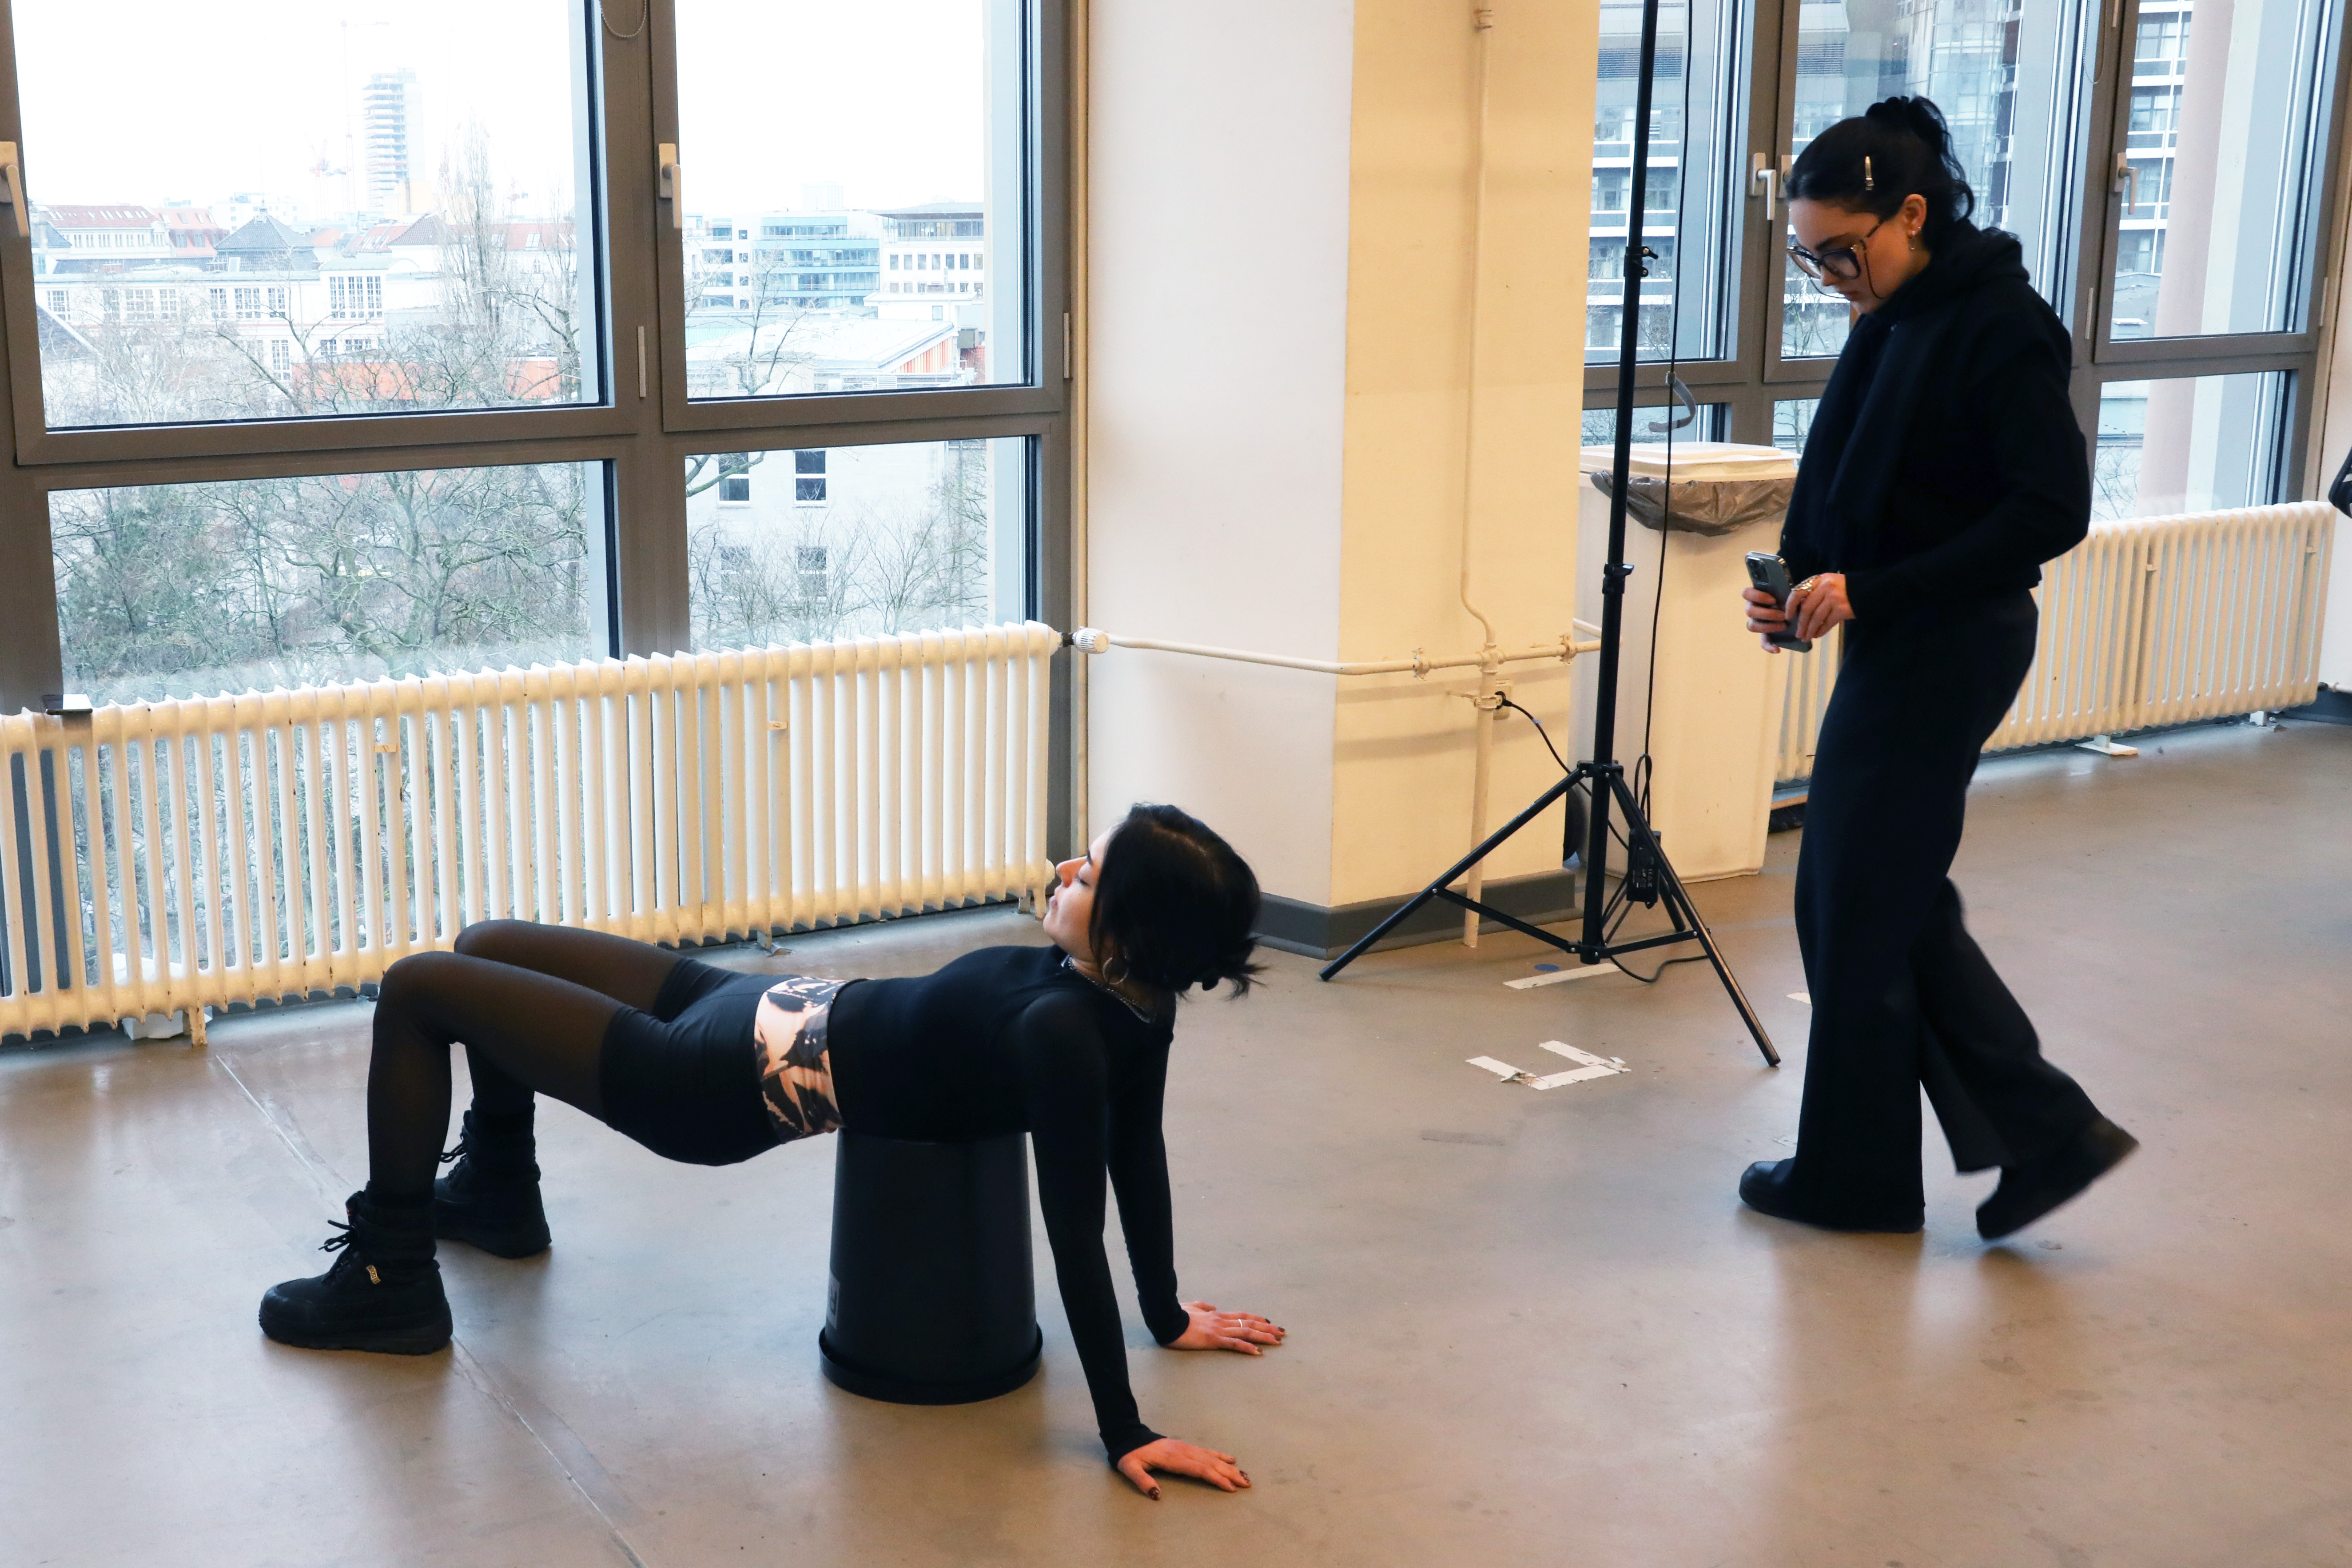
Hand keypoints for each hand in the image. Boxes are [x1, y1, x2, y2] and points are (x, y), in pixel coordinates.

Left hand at [1116, 1436, 1250, 1498]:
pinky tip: (1231, 1459)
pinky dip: (1220, 1455)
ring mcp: (1186, 1447)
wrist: (1128, 1436)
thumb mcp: (1130, 1469)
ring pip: (1212, 1457)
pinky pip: (1207, 1450)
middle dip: (1230, 1474)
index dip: (1216, 1478)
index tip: (1230, 1488)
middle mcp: (1183, 1451)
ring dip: (1229, 1466)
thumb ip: (1143, 1482)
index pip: (1200, 1469)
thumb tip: (1157, 1495)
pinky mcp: (1185, 1446)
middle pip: (1211, 1463)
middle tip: (1247, 1484)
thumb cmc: (1130, 1455)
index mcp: (1173, 1458)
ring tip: (1245, 1474)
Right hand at [1168, 1300, 1284, 1354]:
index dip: (1257, 1318)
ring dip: (1263, 1337)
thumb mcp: (1192, 1307)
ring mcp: (1219, 1330)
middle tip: (1282, 1332)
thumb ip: (1203, 1306)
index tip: (1269, 1322)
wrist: (1168, 1319)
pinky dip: (1247, 1347)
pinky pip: (1234, 1344)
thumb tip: (1213, 1307)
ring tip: (1277, 1341)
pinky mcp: (1213, 1340)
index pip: (1242, 1316)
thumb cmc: (1177, 1314)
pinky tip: (1257, 1352)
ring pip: (1246, 1332)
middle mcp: (1222, 1321)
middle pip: (1250, 1323)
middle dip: (1267, 1328)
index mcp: (1217, 1315)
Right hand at [1742, 584, 1789, 650]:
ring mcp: (1756, 621)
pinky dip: (1769, 646)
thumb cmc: (1789, 594)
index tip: (1773, 600)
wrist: (1796, 605)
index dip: (1757, 596)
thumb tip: (1792, 595)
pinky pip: (1762, 642)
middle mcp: (1752, 608)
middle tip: (1783, 615)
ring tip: (1783, 626)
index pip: (1746, 593)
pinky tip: (1777, 650)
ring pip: (1752, 626)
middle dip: (1767, 614)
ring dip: (1768, 626)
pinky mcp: (1764, 634)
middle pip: (1749, 611)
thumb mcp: (1787, 589)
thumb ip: (1786, 591)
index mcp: (1754, 595)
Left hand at [1787, 572, 1853, 640]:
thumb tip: (1799, 610)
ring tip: (1806, 637)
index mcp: (1820, 579)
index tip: (1787, 616)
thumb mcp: (1829, 584)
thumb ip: (1815, 593)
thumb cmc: (1846, 589)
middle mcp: (1825, 587)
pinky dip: (1821, 630)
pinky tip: (1817, 635)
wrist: (1868, 591)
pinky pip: (1827, 623)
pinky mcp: (1842, 609)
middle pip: (1807, 608)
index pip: (1798, 592)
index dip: (1790, 605)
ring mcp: (1834, 598)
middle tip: (1798, 634)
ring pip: (1816, 617)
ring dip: (1809, 630)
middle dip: (1801, 623)